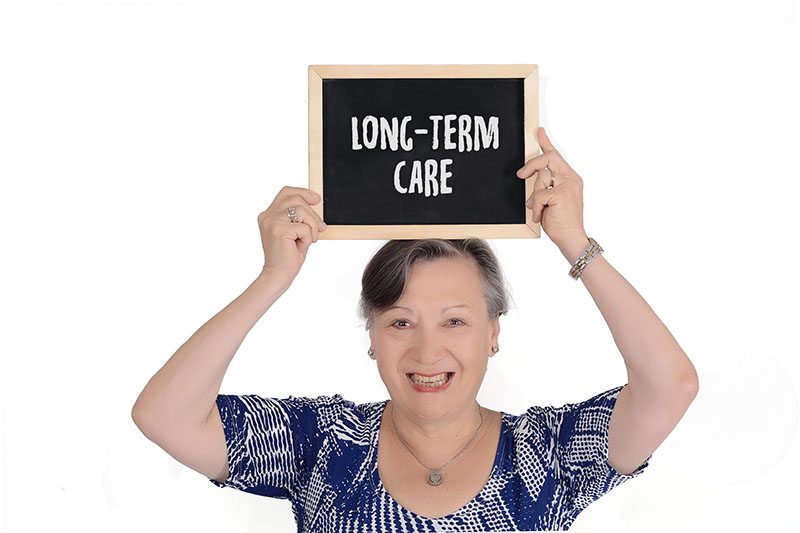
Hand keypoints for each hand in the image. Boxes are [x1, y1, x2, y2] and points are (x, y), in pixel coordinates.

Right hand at [257, 186, 326, 285]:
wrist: (279, 274)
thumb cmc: (287, 255)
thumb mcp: (296, 231)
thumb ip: (301, 216)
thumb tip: (316, 202)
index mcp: (269, 214)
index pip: (286, 192)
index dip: (302, 192)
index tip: (316, 199)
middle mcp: (267, 216)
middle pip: (296, 199)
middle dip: (312, 214)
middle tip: (318, 228)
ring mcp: (272, 222)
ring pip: (301, 210)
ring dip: (312, 225)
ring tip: (309, 239)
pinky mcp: (279, 230)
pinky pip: (304, 226)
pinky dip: (308, 236)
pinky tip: (301, 245)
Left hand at [516, 127, 587, 247]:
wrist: (570, 238)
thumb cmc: (561, 221)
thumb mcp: (551, 199)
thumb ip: (546, 185)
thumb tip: (531, 175)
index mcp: (570, 178)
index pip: (556, 156)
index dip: (546, 143)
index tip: (538, 131)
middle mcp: (571, 178)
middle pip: (548, 158)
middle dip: (532, 164)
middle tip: (520, 174)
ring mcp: (568, 185)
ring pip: (541, 178)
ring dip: (535, 195)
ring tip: (540, 209)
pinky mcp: (561, 194)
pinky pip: (539, 194)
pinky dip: (536, 207)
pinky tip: (541, 216)